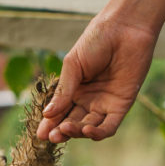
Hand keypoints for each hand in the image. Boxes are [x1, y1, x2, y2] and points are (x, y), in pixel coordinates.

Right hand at [35, 0, 164, 143]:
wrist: (124, 29)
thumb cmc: (96, 41)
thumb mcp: (73, 65)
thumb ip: (63, 91)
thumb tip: (47, 114)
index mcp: (74, 89)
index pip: (60, 112)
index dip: (50, 125)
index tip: (40, 135)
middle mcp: (89, 100)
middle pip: (73, 123)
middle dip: (62, 131)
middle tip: (52, 136)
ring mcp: (105, 104)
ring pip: (89, 127)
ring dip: (77, 132)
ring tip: (66, 129)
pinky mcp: (121, 105)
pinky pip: (109, 126)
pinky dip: (99, 132)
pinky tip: (88, 130)